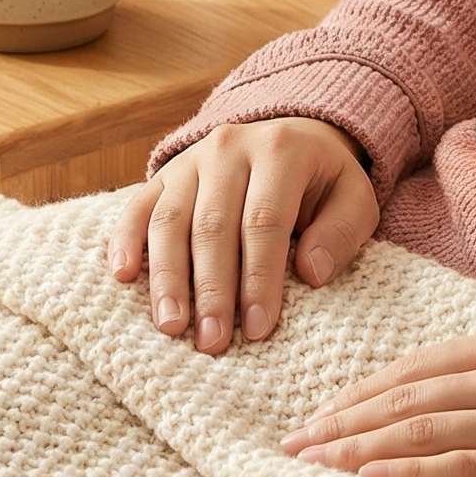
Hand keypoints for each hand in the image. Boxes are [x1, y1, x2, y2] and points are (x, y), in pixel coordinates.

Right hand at [106, 117, 378, 354]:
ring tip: (171, 325)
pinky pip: (138, 206)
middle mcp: (229, 148)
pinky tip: (121, 276)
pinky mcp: (163, 174)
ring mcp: (191, 160)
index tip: (258, 328)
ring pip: (170, 220)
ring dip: (167, 277)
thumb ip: (341, 232)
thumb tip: (310, 272)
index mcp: (281, 151)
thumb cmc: (322, 183)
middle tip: (212, 341)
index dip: (259, 278)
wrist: (290, 135)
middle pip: (212, 226)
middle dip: (211, 289)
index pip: (264, 221)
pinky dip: (125, 240)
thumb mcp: (354, 198)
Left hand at [279, 322, 475, 476]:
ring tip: (312, 468)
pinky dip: (406, 476)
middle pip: (405, 398)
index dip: (361, 393)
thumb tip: (455, 393)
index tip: (321, 414)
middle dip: (341, 422)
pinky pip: (459, 470)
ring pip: (420, 432)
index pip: (416, 367)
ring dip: (357, 451)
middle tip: (293, 445)